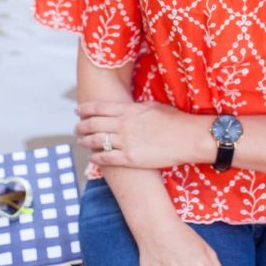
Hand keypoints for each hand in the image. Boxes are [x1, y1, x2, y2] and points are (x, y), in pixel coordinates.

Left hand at [75, 100, 212, 169]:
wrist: (189, 138)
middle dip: (81, 126)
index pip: (99, 108)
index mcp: (129, 110)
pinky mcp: (130, 159)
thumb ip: (134, 109)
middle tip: (77, 128)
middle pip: (93, 124)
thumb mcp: (152, 106)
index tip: (78, 110)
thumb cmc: (175, 120)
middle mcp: (123, 125)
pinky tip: (92, 158)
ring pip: (96, 141)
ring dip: (85, 141)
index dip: (85, 109)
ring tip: (81, 142)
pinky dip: (96, 158)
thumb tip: (124, 109)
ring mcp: (126, 142)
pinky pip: (107, 158)